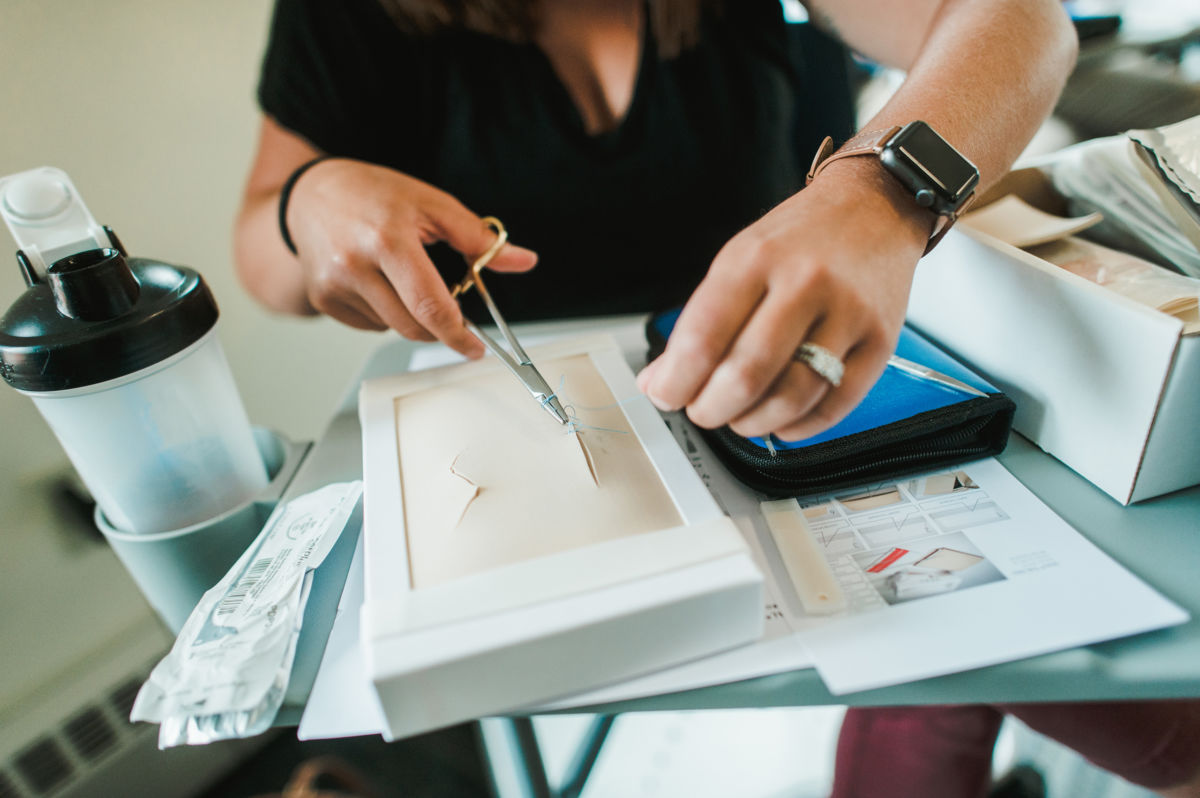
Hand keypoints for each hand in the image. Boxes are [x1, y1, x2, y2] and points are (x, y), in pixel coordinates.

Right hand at [286, 158, 537, 356]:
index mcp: (387, 240)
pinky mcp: (323, 300)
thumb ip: (478, 238)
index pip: (429, 305)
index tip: (474, 347)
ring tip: (402, 275)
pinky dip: (386, 313)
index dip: (457, 334)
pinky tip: (378, 282)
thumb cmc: (372, 194)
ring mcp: (334, 287)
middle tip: (449, 306)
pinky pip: (371, 325)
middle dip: (439, 326)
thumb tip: (522, 260)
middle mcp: (354, 266)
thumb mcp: (432, 204)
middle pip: (412, 326)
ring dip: (411, 315)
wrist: (310, 195)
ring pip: (393, 328)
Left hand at [637, 161, 931, 440]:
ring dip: (752, 423)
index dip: (675, 382)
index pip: (703, 338)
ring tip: (738, 417)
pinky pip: (835, 405)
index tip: (665, 395)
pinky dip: (798, 426)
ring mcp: (847, 314)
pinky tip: (780, 420)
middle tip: (701, 410)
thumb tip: (661, 380)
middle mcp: (804, 283)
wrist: (875, 207)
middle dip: (710, 408)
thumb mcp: (739, 260)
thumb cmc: (801, 238)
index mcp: (756, 259)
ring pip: (792, 397)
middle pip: (746, 375)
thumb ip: (700, 321)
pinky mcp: (880, 342)